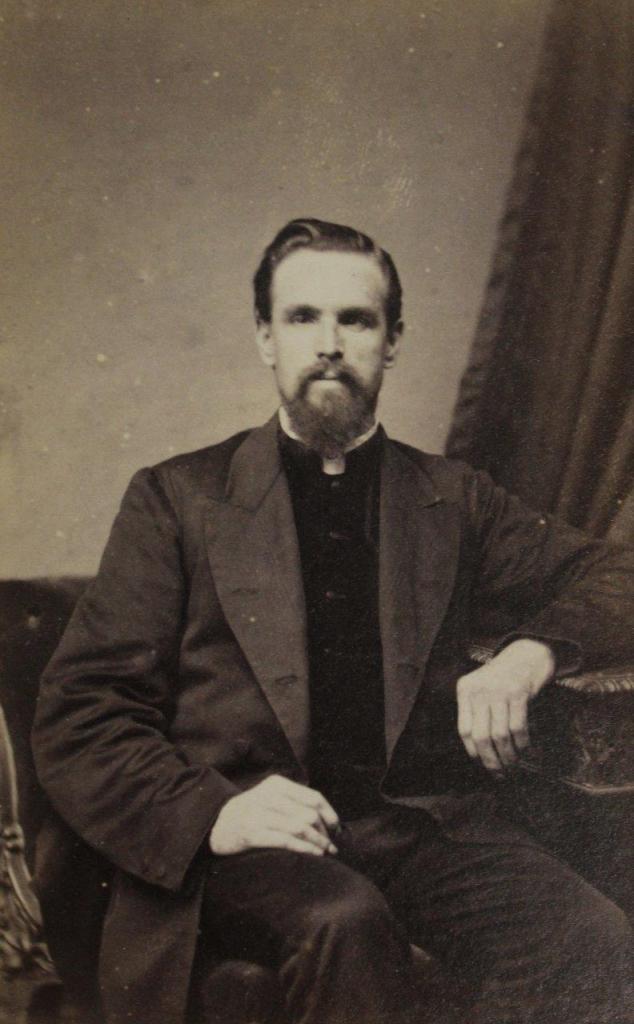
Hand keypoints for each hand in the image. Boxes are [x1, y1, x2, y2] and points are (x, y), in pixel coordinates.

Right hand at [209, 774, 339, 856]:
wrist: (216, 824)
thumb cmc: (251, 812)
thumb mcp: (270, 797)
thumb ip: (294, 802)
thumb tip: (326, 819)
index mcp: (276, 784)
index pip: (313, 797)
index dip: (329, 813)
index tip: (336, 828)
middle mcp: (269, 796)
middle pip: (309, 814)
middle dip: (323, 832)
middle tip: (329, 845)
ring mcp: (260, 814)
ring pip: (300, 827)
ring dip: (318, 842)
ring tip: (325, 852)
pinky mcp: (253, 834)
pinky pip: (286, 841)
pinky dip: (305, 849)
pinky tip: (313, 855)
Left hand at [456, 639, 554, 771]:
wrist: (527, 653)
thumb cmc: (504, 677)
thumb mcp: (481, 688)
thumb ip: (477, 712)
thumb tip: (480, 751)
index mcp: (465, 690)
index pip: (464, 730)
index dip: (473, 752)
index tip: (483, 765)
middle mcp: (479, 690)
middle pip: (481, 736)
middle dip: (491, 760)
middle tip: (500, 774)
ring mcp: (499, 691)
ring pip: (500, 735)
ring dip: (509, 756)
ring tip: (514, 766)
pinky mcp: (518, 692)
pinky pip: (518, 727)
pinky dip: (523, 744)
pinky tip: (526, 750)